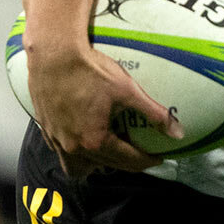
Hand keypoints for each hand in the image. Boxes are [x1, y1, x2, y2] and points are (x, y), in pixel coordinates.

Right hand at [25, 43, 181, 179]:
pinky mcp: (45, 130)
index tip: (159, 157)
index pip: (128, 160)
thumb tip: (177, 133)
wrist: (53, 55)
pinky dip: (77, 152)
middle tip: (141, 152)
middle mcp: (73, 148)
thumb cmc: (91, 70)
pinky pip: (62, 153)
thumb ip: (153, 113)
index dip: (147, 160)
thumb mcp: (127, 90)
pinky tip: (85, 135)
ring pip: (78, 167)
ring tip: (110, 148)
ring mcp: (56, 141)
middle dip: (127, 162)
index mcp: (95, 141)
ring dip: (96, 164)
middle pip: (106, 166)